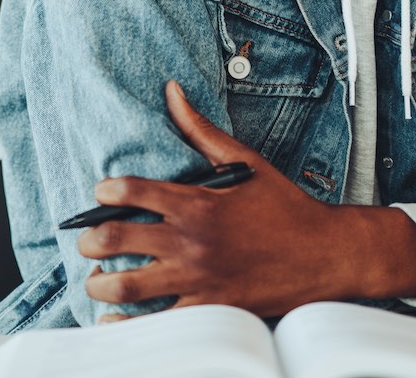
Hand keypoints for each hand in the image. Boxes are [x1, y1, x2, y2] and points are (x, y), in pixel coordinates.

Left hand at [80, 81, 355, 317]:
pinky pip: (156, 323)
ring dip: (100, 283)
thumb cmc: (286, 206)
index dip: (105, 192)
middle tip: (88, 241)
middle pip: (116, 240)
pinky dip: (128, 323)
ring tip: (96, 279)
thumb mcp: (245, 161)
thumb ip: (201, 129)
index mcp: (197, 203)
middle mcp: (192, 242)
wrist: (327, 255)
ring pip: (128, 286)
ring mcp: (199, 279)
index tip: (101, 193)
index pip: (131, 192)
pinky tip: (113, 316)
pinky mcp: (210, 310)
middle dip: (91, 240)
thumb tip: (172, 91)